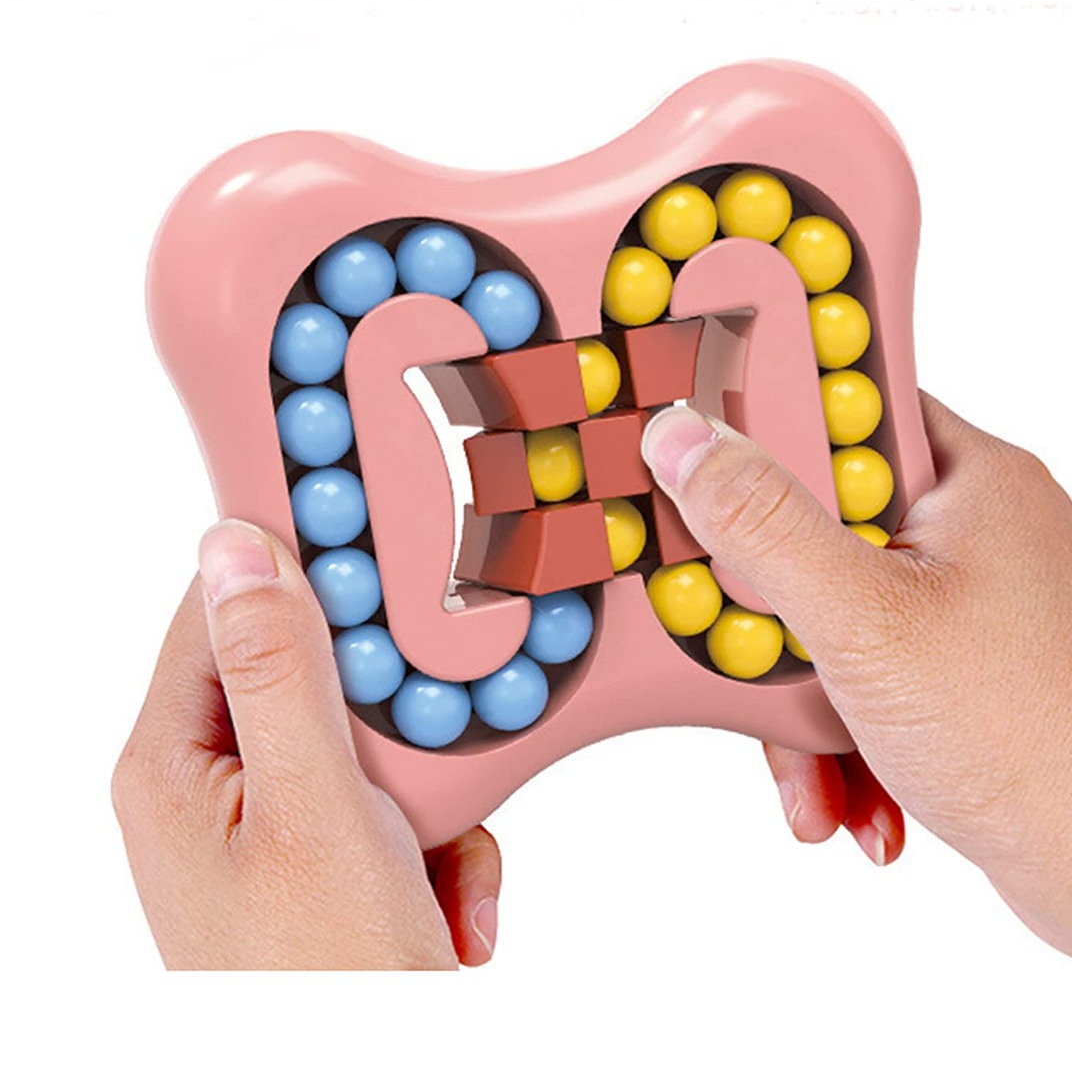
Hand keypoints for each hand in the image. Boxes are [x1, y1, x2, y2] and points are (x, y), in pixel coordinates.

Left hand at [112, 522, 500, 969]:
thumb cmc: (324, 984)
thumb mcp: (314, 810)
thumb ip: (279, 672)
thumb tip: (236, 546)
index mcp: (176, 764)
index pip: (225, 610)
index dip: (302, 568)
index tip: (377, 534)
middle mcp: (219, 788)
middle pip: (317, 675)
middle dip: (392, 718)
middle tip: (421, 759)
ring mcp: (279, 827)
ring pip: (374, 741)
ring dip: (430, 796)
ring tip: (436, 868)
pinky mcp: (331, 859)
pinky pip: (397, 804)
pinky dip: (441, 847)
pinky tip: (446, 907)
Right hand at [641, 393, 1071, 962]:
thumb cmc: (1035, 745)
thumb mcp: (864, 621)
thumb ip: (763, 526)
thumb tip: (686, 444)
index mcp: (970, 482)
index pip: (842, 412)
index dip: (765, 441)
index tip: (709, 487)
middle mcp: (969, 533)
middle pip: (816, 528)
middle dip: (773, 616)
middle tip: (761, 648)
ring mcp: (960, 604)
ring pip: (826, 612)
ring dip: (798, 697)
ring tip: (812, 763)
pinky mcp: (948, 666)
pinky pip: (855, 670)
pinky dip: (835, 730)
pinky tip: (844, 788)